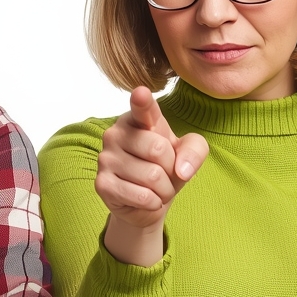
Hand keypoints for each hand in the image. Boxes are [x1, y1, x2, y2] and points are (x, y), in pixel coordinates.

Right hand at [95, 87, 207, 264]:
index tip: (141, 93)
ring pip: (152, 176)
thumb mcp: (188, 153)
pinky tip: (147, 200)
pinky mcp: (102, 183)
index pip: (141, 108)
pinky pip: (141, 196)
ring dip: (164, 190)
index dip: (142, 101)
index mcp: (137, 118)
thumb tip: (182, 170)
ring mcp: (105, 158)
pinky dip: (153, 203)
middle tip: (165, 173)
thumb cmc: (165, 167)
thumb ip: (195, 150)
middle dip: (171, 169)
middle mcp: (116, 133)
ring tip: (157, 189)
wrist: (147, 201)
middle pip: (158, 150)